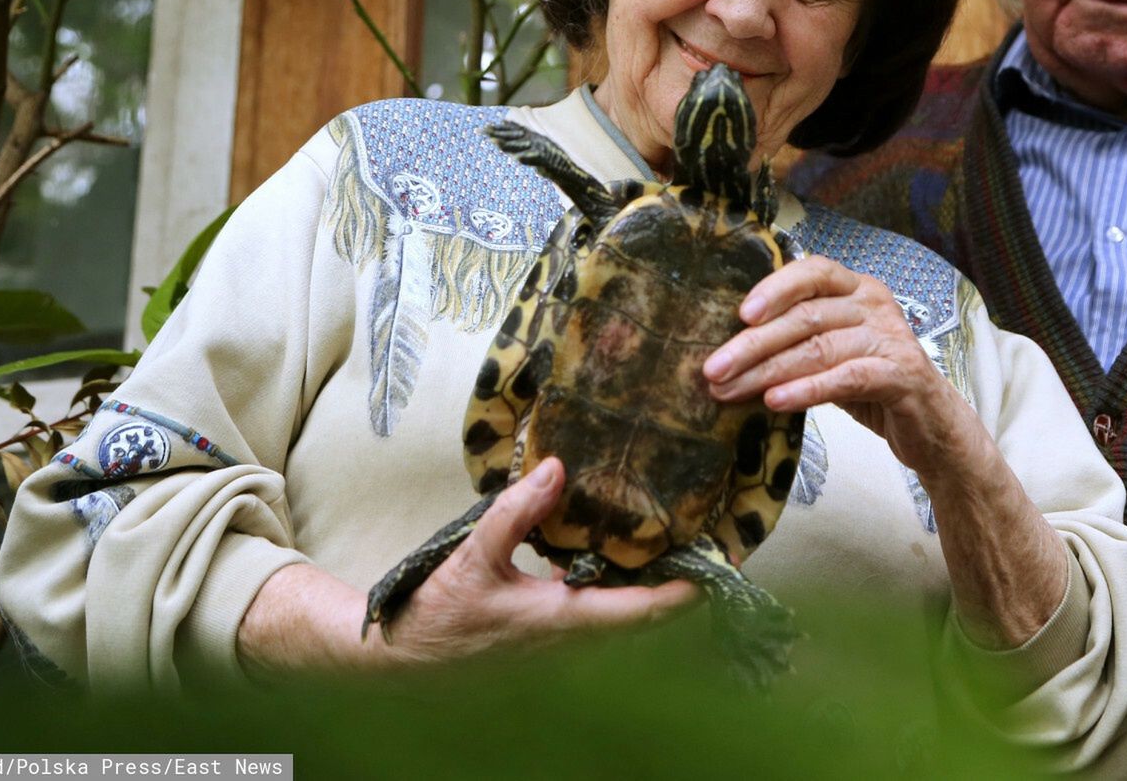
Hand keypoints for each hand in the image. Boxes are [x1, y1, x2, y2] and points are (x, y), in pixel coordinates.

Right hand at [377, 457, 698, 665]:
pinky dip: (615, 583)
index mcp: (566, 621)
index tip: (722, 564)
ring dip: (648, 580)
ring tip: (671, 534)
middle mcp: (574, 637)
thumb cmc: (439, 615)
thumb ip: (516, 510)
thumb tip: (557, 467)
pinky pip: (598, 610)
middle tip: (708, 537)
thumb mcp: (474, 555)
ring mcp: (563, 640)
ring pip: (623, 613)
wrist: (404, 660)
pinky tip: (610, 548)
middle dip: (680, 580)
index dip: (688, 589)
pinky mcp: (549, 635)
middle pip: (646, 613)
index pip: (646, 611)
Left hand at [703, 254, 972, 479]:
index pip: (813, 271)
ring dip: (767, 372)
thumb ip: (794, 344)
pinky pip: (846, 377)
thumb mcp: (831, 355)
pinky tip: (775, 402)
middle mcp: (875, 303)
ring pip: (819, 348)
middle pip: (806, 316)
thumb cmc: (872, 384)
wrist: (932, 425)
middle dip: (752, 344)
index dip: (774, 289)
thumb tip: (726, 355)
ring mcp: (891, 337)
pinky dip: (806, 389)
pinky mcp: (902, 374)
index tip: (739, 315)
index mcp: (856, 288)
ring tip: (730, 392)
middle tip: (712, 370)